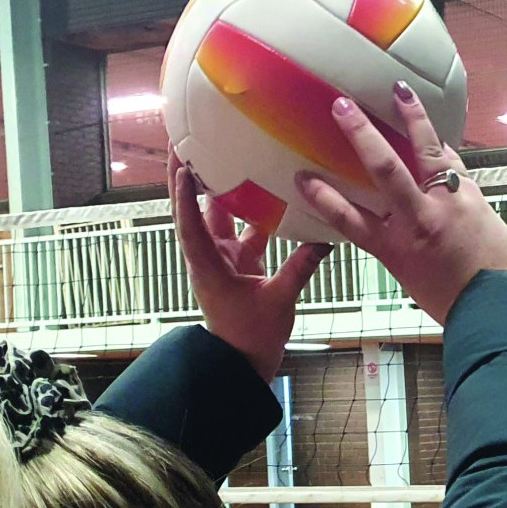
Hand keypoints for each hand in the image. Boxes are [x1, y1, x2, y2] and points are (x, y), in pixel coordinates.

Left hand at [169, 154, 329, 382]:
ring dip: (219, 192)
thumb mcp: (278, 301)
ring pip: (217, 219)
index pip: (190, 224)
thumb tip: (323, 241)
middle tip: (187, 144)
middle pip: (194, 212)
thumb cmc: (250, 338)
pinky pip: (242, 232)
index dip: (185, 195)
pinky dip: (251, 215)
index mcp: (209, 266)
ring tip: (225, 156)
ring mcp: (223, 260)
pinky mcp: (238, 266)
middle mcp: (210, 258)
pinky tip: (267, 194)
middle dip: (190, 179)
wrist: (243, 364)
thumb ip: (299, 268)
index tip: (183, 166)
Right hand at [292, 84, 506, 323]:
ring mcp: (449, 204)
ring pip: (427, 152)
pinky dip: (442, 145)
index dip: (323, 197)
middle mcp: (419, 221)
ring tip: (400, 90)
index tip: (302, 177)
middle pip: (383, 169)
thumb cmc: (455, 300)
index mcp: (394, 250)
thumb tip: (385, 219)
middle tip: (342, 105)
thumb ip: (394, 245)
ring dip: (412, 117)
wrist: (502, 305)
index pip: (347, 219)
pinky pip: (453, 163)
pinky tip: (433, 130)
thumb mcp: (409, 276)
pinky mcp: (474, 197)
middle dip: (361, 134)